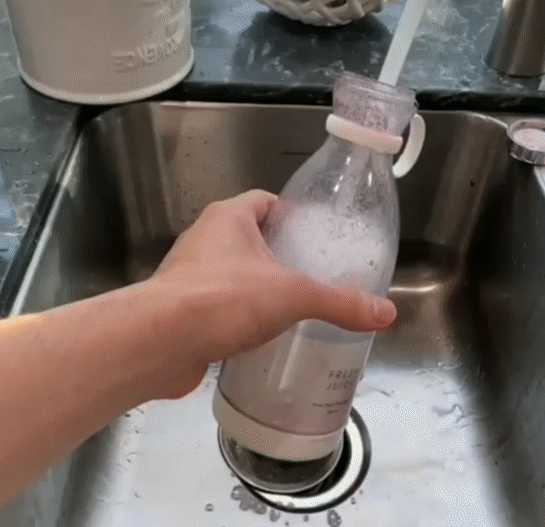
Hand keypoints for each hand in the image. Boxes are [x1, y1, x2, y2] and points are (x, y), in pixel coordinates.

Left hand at [147, 190, 397, 396]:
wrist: (158, 343)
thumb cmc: (224, 299)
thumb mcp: (292, 296)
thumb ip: (339, 302)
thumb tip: (386, 313)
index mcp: (229, 217)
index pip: (265, 201)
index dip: (292, 215)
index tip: (315, 237)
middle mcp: (205, 238)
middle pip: (251, 237)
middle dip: (280, 254)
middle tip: (312, 275)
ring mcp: (190, 272)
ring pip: (234, 271)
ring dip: (258, 285)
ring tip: (293, 306)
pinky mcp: (182, 306)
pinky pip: (219, 302)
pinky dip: (240, 314)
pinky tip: (262, 334)